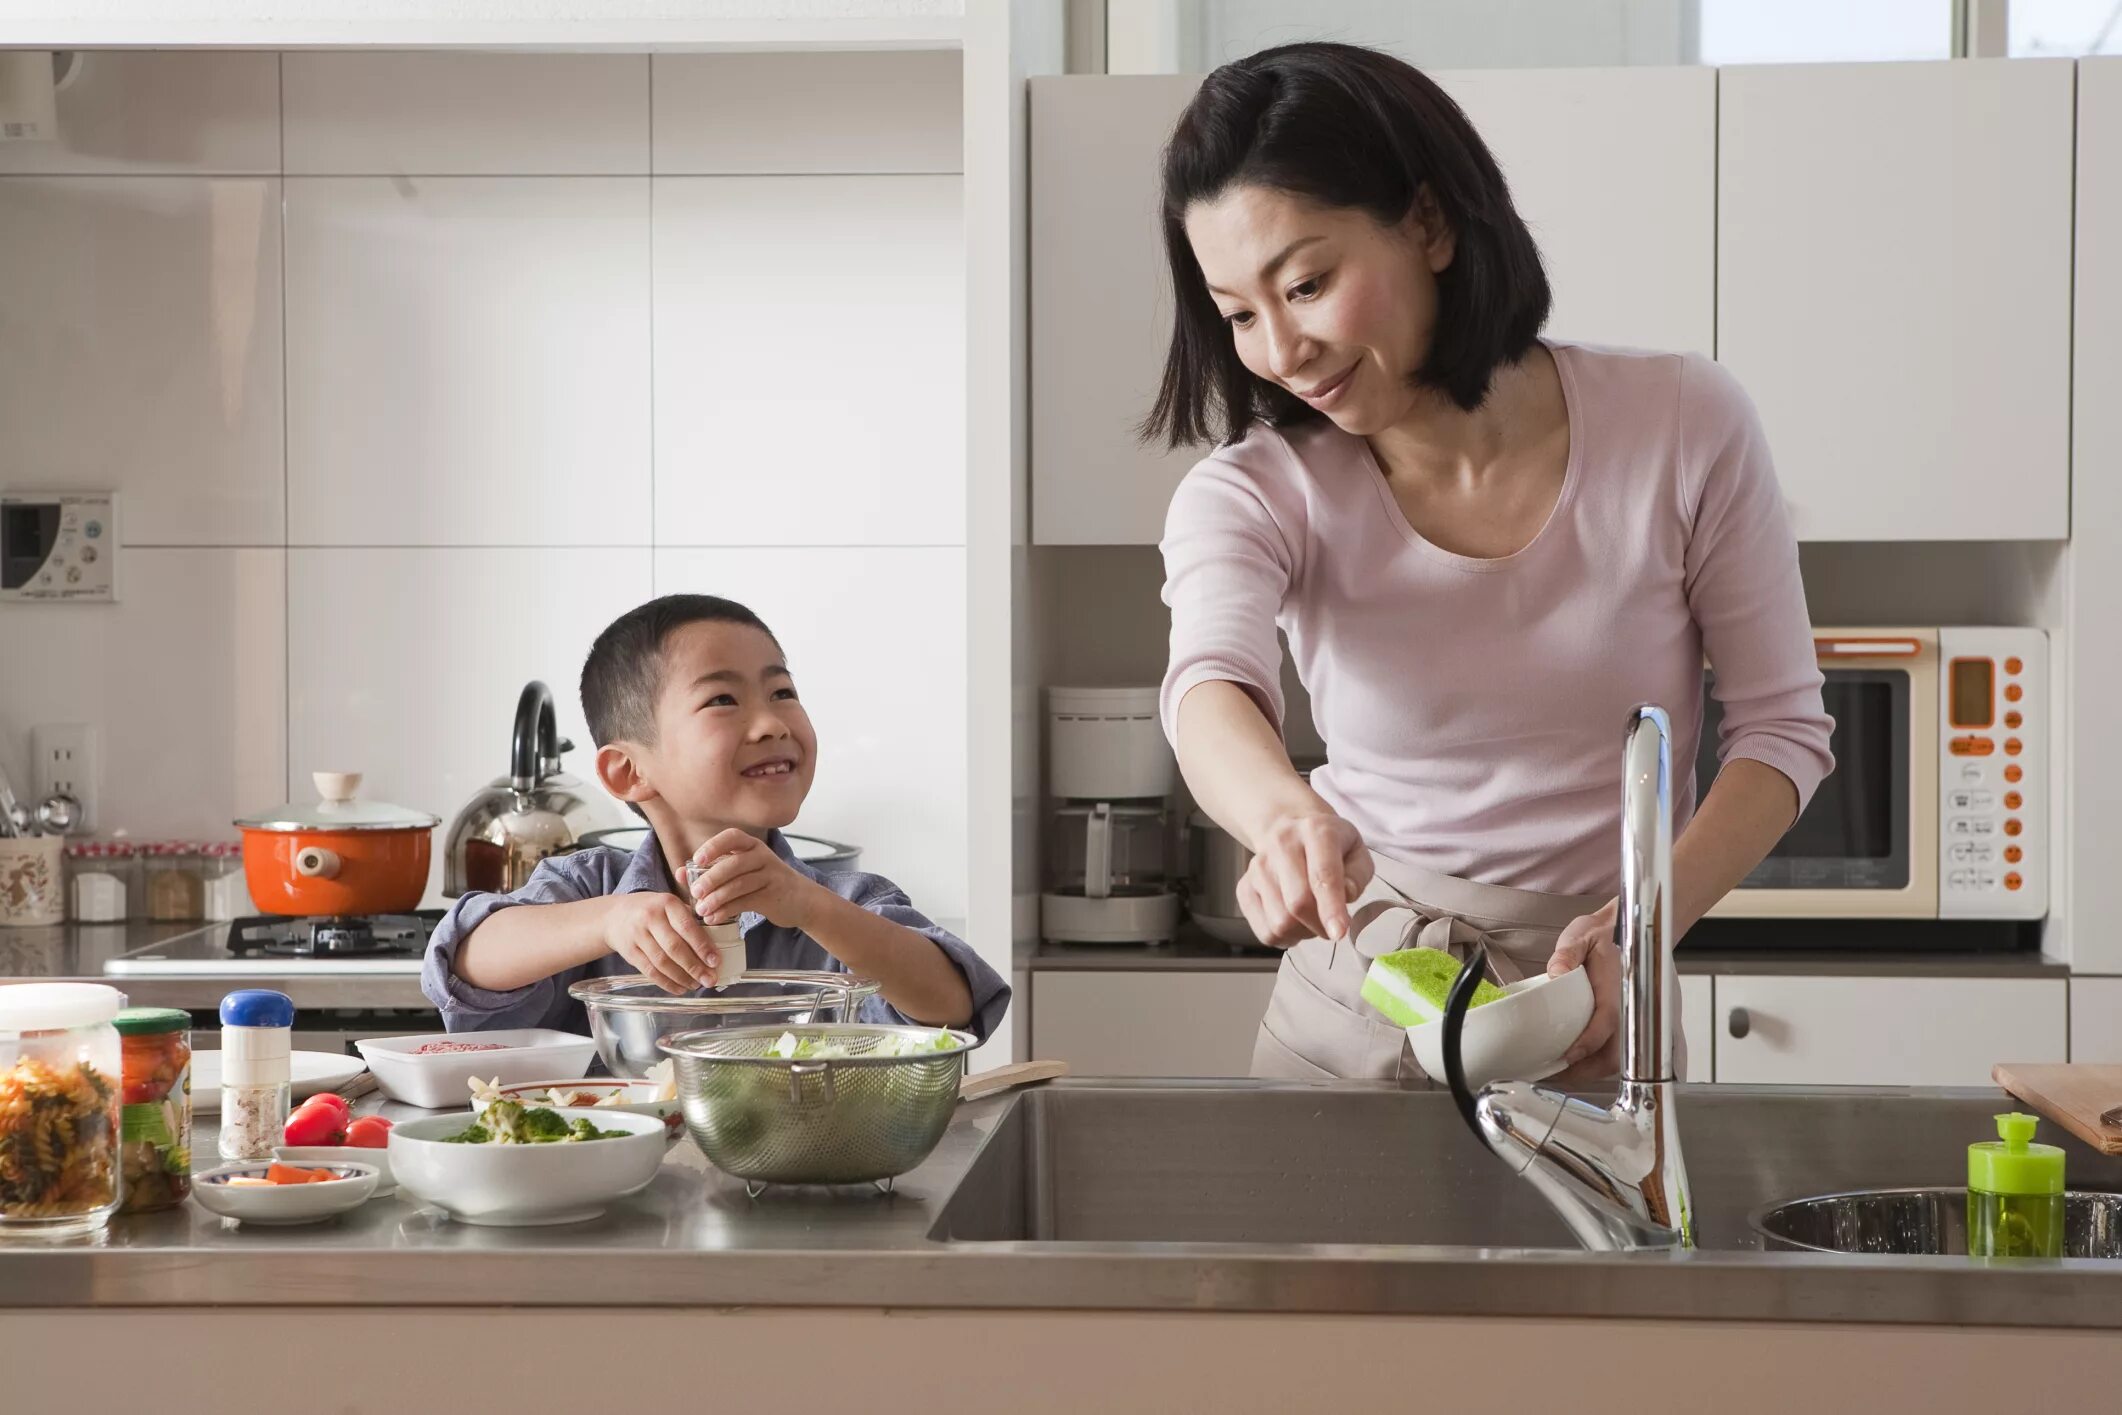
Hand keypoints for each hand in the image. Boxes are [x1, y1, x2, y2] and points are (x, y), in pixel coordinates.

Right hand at [601, 891, 720, 994]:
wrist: (613, 916)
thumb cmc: (651, 910)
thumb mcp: (669, 903)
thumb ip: (690, 917)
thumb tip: (717, 941)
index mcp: (666, 903)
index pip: (687, 927)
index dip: (702, 946)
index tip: (715, 961)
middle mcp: (650, 917)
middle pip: (675, 947)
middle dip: (695, 967)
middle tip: (710, 979)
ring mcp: (637, 935)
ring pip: (662, 962)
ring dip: (682, 977)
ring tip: (696, 985)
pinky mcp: (629, 952)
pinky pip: (649, 971)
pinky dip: (666, 983)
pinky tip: (679, 988)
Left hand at [688, 828, 825, 929]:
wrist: (799, 900)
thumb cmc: (763, 883)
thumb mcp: (740, 872)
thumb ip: (711, 871)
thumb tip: (680, 872)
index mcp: (751, 845)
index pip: (732, 836)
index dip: (714, 846)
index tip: (697, 860)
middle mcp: (762, 856)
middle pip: (734, 863)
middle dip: (711, 878)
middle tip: (695, 892)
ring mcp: (770, 875)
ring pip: (740, 884)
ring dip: (717, 898)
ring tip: (701, 909)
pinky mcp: (773, 895)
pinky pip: (746, 901)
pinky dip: (727, 910)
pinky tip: (714, 917)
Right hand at [1233, 810, 1373, 947]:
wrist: (1289, 828)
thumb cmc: (1330, 847)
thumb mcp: (1357, 852)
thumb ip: (1357, 876)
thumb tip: (1345, 896)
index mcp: (1316, 831)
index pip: (1322, 875)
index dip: (1331, 907)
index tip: (1339, 932)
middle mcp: (1281, 844)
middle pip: (1297, 903)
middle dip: (1319, 926)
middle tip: (1331, 926)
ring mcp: (1258, 866)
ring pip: (1280, 922)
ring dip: (1303, 932)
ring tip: (1311, 918)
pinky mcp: (1244, 888)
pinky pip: (1265, 932)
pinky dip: (1285, 937)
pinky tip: (1294, 922)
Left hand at [1546, 896, 1621, 1083]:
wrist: (1626, 931)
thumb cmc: (1602, 936)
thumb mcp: (1581, 935)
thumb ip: (1567, 952)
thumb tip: (1557, 974)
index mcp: (1617, 987)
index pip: (1607, 1021)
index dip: (1589, 1042)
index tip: (1568, 1056)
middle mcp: (1628, 1008)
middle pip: (1616, 1054)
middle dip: (1586, 1070)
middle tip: (1553, 1073)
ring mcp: (1631, 1019)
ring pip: (1617, 1059)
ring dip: (1589, 1071)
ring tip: (1559, 1072)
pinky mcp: (1627, 1026)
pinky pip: (1616, 1054)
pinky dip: (1595, 1064)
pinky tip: (1574, 1064)